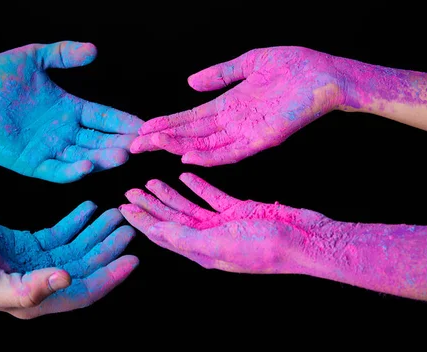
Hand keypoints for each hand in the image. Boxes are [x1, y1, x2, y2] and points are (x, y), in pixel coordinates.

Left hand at [0, 41, 143, 182]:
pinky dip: (72, 171)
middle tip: (140, 144)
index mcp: (69, 109)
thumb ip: (63, 53)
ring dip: (102, 158)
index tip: (143, 124)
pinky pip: (56, 171)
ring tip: (121, 156)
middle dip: (120, 143)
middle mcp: (63, 132)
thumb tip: (94, 50)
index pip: (103, 117)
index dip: (122, 121)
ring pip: (83, 157)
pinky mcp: (31, 164)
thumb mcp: (34, 58)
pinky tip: (87, 166)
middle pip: (99, 140)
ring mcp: (48, 150)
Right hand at [0, 202, 137, 318]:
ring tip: (116, 213)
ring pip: (78, 248)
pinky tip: (91, 207)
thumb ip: (29, 290)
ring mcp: (37, 263)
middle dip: (109, 248)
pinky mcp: (31, 244)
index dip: (110, 278)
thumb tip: (67, 281)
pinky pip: (62, 233)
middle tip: (129, 227)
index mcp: (35, 300)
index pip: (84, 293)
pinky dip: (77, 221)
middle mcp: (41, 284)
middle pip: (86, 267)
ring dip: (97, 231)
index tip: (133, 259)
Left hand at [120, 173, 327, 273]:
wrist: (304, 240)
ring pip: (189, 207)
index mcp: (201, 250)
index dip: (141, 220)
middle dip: (150, 205)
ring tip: (151, 181)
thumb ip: (187, 238)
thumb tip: (156, 232)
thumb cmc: (265, 247)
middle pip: (171, 219)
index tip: (122, 207)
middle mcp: (209, 238)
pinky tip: (186, 175)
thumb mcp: (221, 244)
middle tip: (130, 190)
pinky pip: (212, 197)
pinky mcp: (237, 210)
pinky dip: (198, 185)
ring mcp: (223, 224)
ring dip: (170, 194)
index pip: (162, 234)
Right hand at [131, 46, 345, 165]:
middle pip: (191, 134)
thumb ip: (220, 74)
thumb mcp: (249, 63)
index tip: (142, 129)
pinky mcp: (263, 139)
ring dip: (178, 146)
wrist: (327, 74)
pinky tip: (187, 157)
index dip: (166, 124)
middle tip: (134, 145)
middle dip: (162, 139)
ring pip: (205, 145)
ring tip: (152, 147)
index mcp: (229, 105)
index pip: (190, 118)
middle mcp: (233, 122)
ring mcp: (247, 133)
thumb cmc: (294, 66)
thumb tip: (189, 82)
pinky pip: (231, 152)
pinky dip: (209, 157)